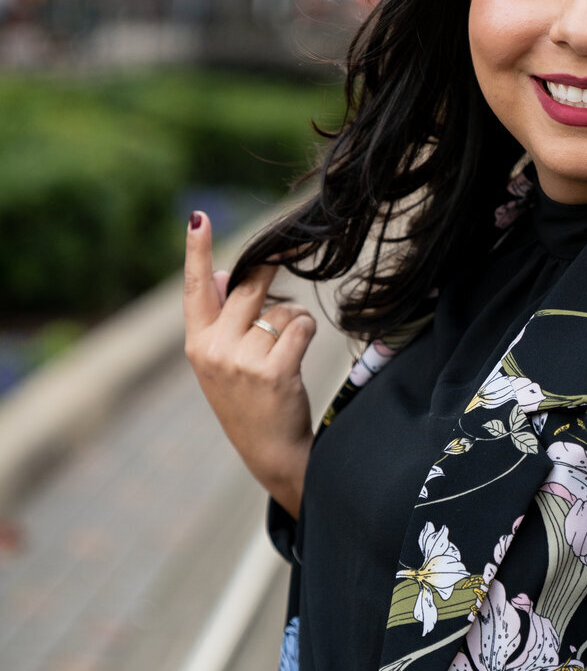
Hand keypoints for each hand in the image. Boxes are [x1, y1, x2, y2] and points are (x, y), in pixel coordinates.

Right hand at [183, 211, 316, 516]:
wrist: (268, 451)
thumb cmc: (248, 400)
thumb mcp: (221, 362)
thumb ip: (219, 319)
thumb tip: (219, 274)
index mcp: (197, 343)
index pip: (195, 288)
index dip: (197, 252)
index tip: (198, 218)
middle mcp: (213, 349)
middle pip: (249, 287)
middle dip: (271, 276)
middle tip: (284, 272)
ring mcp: (242, 360)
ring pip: (282, 309)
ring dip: (293, 322)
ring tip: (286, 353)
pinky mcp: (273, 370)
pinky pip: (300, 326)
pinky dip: (306, 334)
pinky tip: (298, 357)